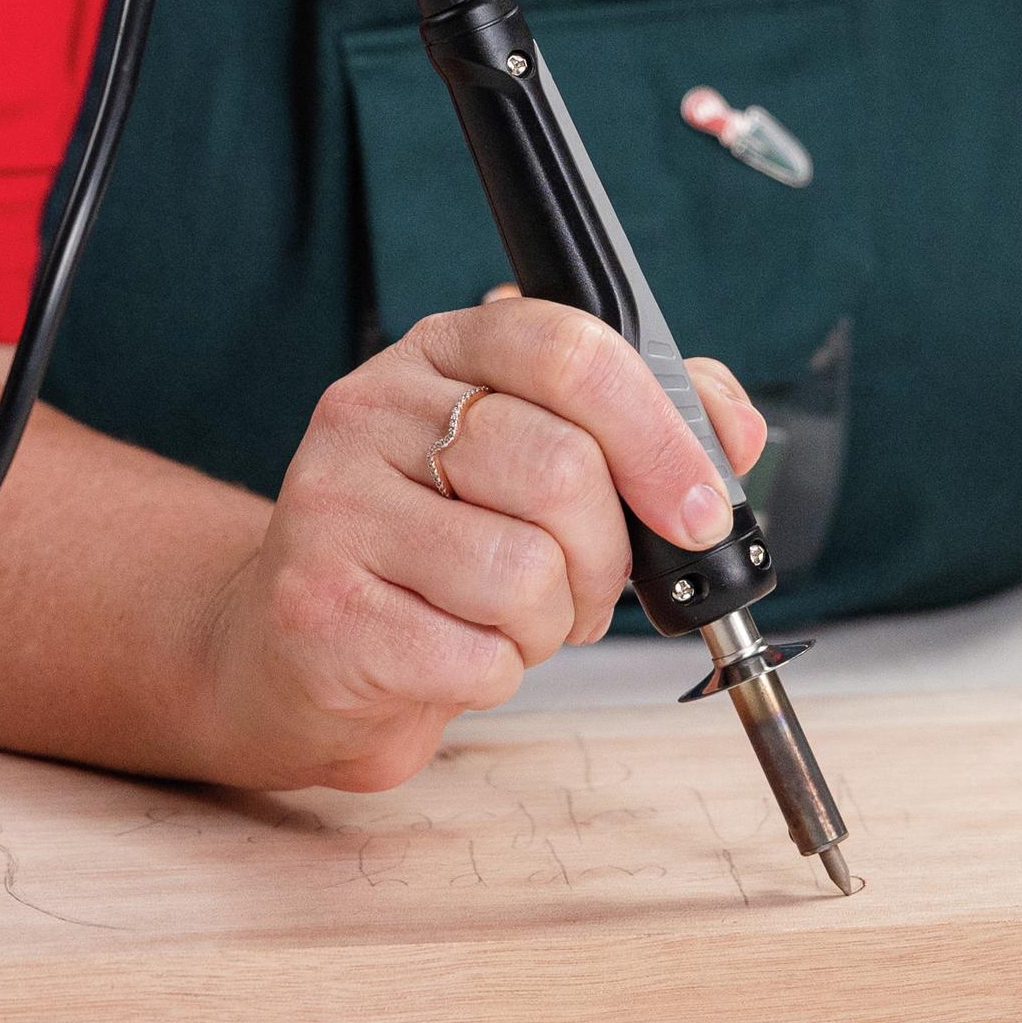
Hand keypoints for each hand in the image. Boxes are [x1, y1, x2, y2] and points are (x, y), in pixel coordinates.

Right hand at [192, 297, 764, 790]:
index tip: (699, 509)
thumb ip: (638, 423)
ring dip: (548, 624)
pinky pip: (477, 655)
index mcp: (437, 352)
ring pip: (525, 572)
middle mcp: (370, 410)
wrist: (289, 650)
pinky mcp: (320, 609)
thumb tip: (731, 428)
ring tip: (506, 620)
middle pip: (561, 470)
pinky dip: (496, 674)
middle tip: (584, 588)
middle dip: (606, 558)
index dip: (658, 433)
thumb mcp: (529, 461)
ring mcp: (333, 507)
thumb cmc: (429, 553)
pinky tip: (452, 653)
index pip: (568, 349)